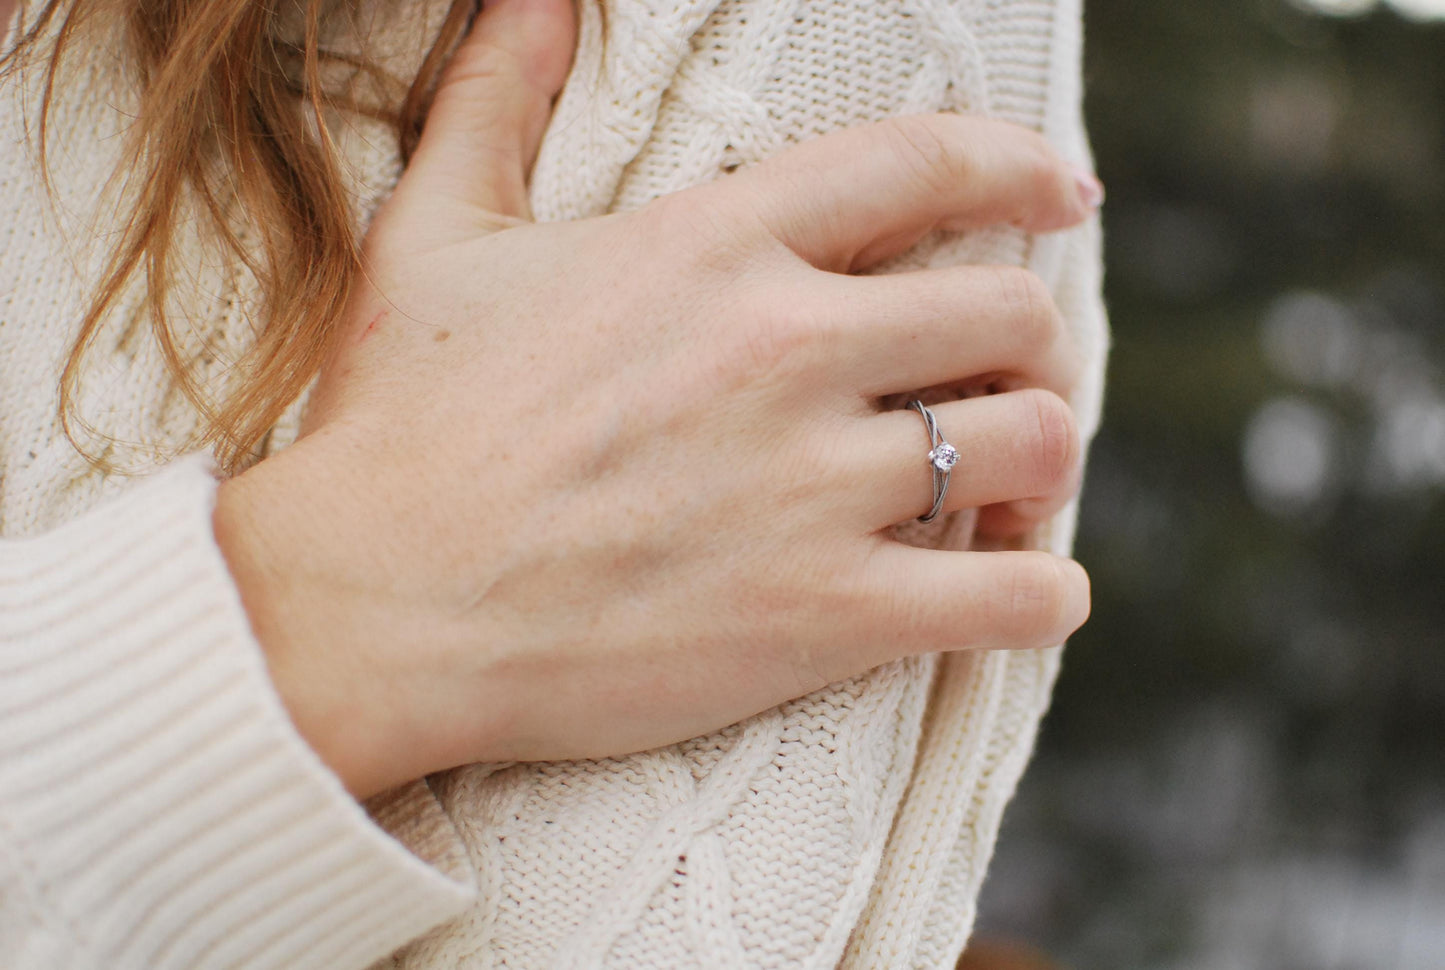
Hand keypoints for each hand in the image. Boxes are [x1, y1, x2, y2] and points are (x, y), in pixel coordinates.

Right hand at [214, 0, 1097, 798]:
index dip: (1020, 169)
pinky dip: (1041, 597)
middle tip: (1006, 379)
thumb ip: (494, 103)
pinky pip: (1008, 599)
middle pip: (1008, 311)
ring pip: (1030, 442)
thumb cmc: (400, 429)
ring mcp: (815, 484)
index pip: (925, 164)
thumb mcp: (435, 237)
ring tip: (1009, 489)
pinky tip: (1024, 595)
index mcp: (717, 246)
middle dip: (1031, 341)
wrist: (375, 607)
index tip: (1064, 193)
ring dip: (1042, 461)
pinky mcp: (824, 612)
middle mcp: (789, 348)